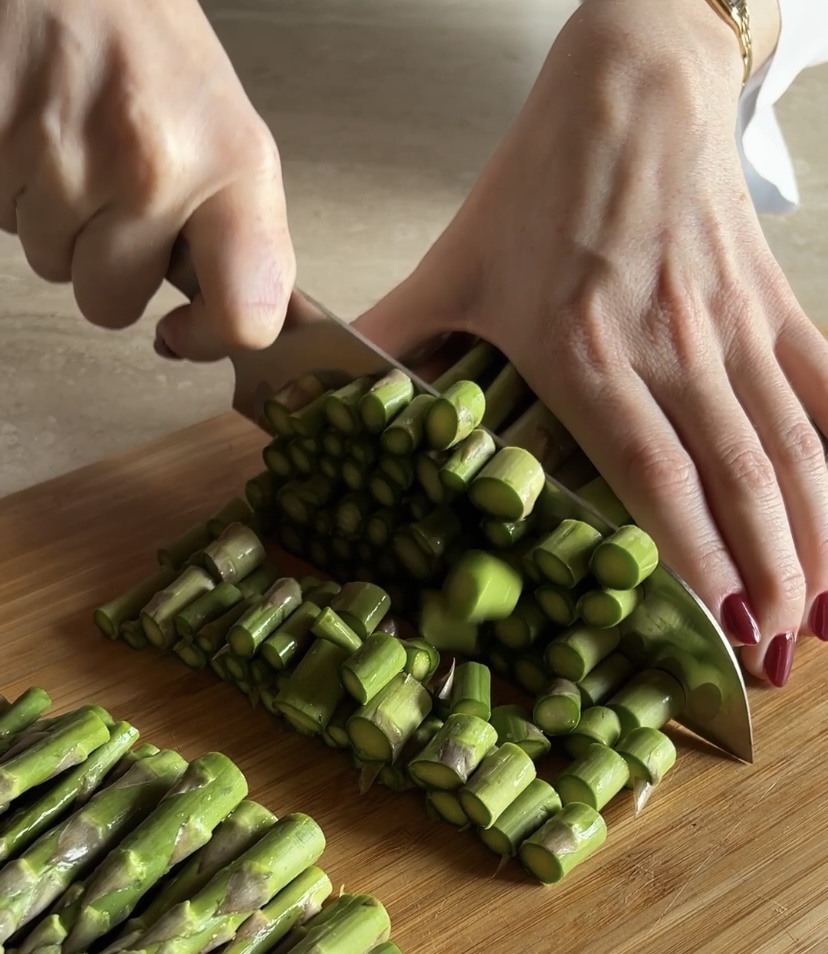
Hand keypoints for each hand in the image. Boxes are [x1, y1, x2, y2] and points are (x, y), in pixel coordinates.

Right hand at [0, 0, 293, 359]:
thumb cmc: (142, 34)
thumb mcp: (220, 122)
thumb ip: (228, 224)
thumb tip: (226, 315)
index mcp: (233, 162)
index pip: (247, 311)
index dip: (211, 337)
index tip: (186, 329)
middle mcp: (155, 164)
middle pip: (110, 303)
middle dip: (101, 261)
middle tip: (107, 184)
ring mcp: (65, 156)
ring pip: (48, 262)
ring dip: (51, 217)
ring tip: (66, 137)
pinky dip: (7, 185)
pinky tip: (30, 127)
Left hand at [356, 0, 827, 685]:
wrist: (636, 79)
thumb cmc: (541, 181)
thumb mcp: (454, 263)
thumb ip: (391, 338)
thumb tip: (294, 395)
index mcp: (584, 349)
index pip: (651, 469)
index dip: (690, 551)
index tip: (711, 621)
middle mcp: (670, 345)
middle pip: (735, 475)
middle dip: (761, 573)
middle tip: (767, 652)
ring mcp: (730, 325)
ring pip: (791, 443)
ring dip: (812, 535)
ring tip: (811, 616)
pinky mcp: (771, 303)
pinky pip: (825, 387)